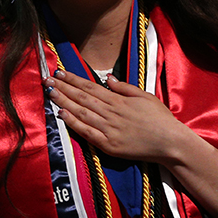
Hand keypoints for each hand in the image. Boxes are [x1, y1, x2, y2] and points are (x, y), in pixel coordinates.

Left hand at [45, 69, 217, 217]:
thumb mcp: (145, 97)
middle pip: (82, 98)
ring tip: (50, 93)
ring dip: (64, 102)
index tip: (60, 72)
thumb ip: (125, 88)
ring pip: (81, 113)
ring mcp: (108, 130)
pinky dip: (73, 123)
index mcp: (119, 101)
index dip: (74, 79)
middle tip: (47, 79)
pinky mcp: (109, 145)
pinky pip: (87, 132)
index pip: (91, 87)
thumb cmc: (160, 119)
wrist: (170, 143)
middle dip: (63, 88)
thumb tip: (108, 79)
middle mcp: (111, 113)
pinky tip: (62, 114)